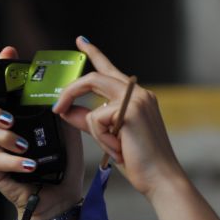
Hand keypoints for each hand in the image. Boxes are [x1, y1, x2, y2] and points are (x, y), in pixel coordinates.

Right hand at [0, 46, 83, 219]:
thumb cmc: (64, 162)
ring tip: (24, 145)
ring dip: (5, 138)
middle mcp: (3, 128)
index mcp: (19, 115)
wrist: (63, 195)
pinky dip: (11, 161)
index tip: (10, 53)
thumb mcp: (68, 130)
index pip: (3, 89)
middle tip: (10, 117)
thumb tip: (67, 85)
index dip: (1, 69)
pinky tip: (28, 164)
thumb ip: (64, 108)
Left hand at [53, 37, 183, 198]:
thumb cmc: (140, 161)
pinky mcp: (130, 111)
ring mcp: (136, 100)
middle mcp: (139, 94)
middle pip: (95, 78)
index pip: (110, 70)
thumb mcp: (109, 137)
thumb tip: (66, 110)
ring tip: (115, 149)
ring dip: (96, 131)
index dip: (94, 53)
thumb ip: (88, 121)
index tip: (81, 41)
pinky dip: (103, 139)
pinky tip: (121, 150)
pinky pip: (97, 120)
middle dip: (71, 92)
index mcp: (137, 98)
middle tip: (58, 107)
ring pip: (94, 105)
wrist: (161, 178)